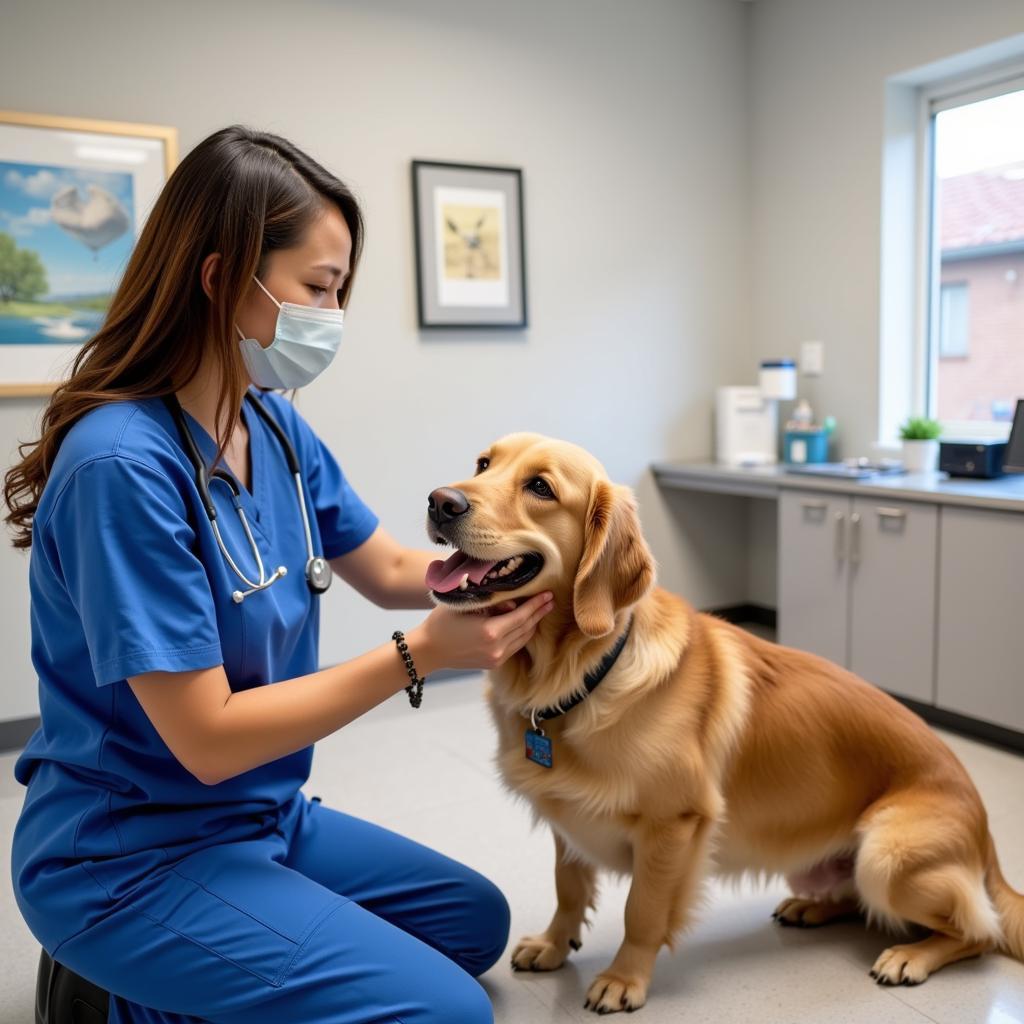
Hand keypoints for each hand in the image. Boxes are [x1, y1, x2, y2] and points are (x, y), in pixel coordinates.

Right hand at [409, 592, 554, 672]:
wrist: (428, 651)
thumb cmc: (442, 622)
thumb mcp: (464, 605)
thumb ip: (490, 602)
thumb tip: (512, 602)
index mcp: (491, 632)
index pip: (522, 616)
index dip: (536, 605)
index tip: (548, 594)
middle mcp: (497, 648)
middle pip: (526, 628)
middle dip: (539, 613)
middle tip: (550, 600)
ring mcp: (496, 659)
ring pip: (522, 639)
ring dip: (533, 625)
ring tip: (541, 611)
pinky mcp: (493, 664)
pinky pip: (514, 647)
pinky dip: (522, 635)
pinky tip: (525, 625)